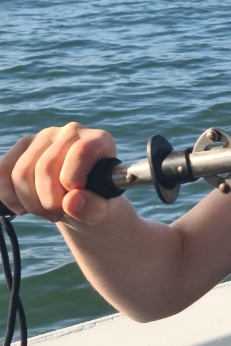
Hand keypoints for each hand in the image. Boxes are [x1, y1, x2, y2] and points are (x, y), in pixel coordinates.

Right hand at [0, 123, 118, 226]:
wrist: (82, 203)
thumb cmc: (97, 204)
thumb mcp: (105, 212)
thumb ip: (94, 207)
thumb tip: (72, 202)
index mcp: (99, 140)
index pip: (81, 152)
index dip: (72, 180)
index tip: (74, 199)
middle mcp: (71, 132)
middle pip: (45, 167)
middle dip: (49, 202)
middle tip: (59, 214)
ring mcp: (43, 137)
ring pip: (20, 173)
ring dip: (31, 204)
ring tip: (47, 212)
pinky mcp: (22, 148)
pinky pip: (2, 172)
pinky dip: (10, 197)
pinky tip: (25, 208)